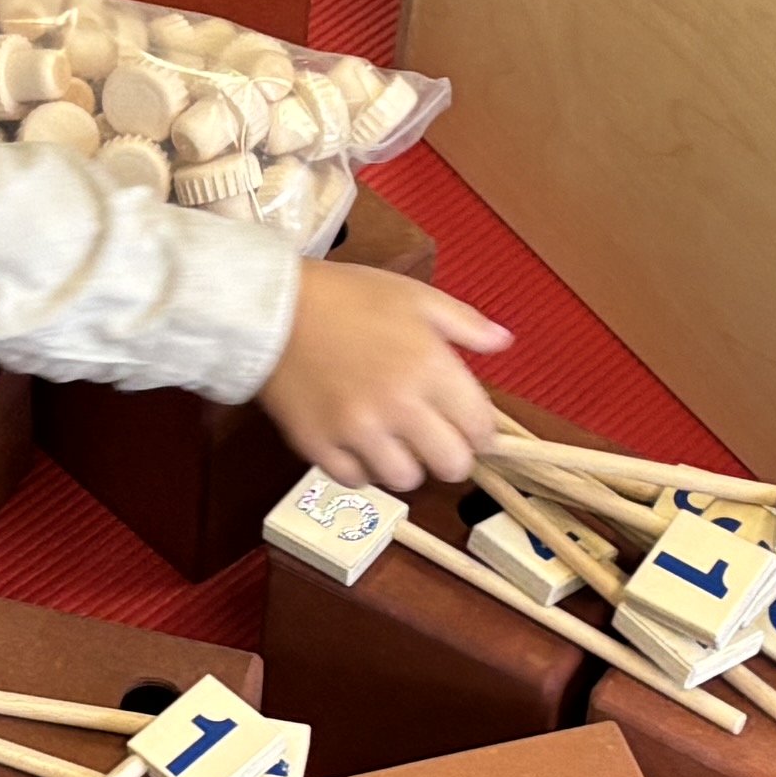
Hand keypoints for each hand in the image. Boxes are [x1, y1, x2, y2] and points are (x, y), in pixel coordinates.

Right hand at [260, 262, 514, 490]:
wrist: (271, 308)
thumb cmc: (346, 297)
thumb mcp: (414, 296)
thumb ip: (465, 324)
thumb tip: (504, 343)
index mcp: (430, 367)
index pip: (480, 428)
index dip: (480, 431)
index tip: (467, 425)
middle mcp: (399, 406)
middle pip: (451, 466)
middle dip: (450, 455)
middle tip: (435, 440)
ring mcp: (357, 431)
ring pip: (404, 480)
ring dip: (404, 464)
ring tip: (392, 442)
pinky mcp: (319, 447)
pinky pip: (355, 480)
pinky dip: (361, 469)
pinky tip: (356, 444)